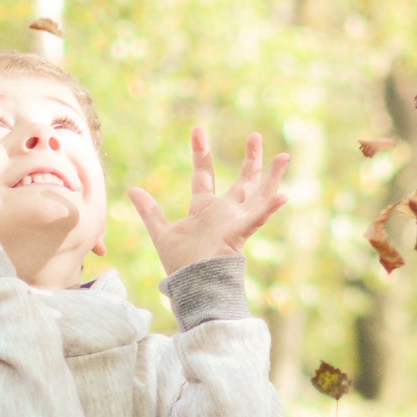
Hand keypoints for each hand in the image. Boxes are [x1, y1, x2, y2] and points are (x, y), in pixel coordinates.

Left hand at [127, 128, 290, 276]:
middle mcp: (224, 212)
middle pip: (243, 181)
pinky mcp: (240, 233)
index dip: (201, 152)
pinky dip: (271, 207)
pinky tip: (284, 195)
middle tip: (255, 136)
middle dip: (250, 159)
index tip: (198, 130)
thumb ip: (150, 210)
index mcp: (205, 208)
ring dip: (271, 176)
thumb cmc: (180, 264)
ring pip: (259, 195)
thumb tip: (132, 189)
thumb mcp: (161, 232)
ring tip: (283, 156)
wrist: (192, 285)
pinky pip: (258, 218)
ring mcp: (235, 221)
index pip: (204, 174)